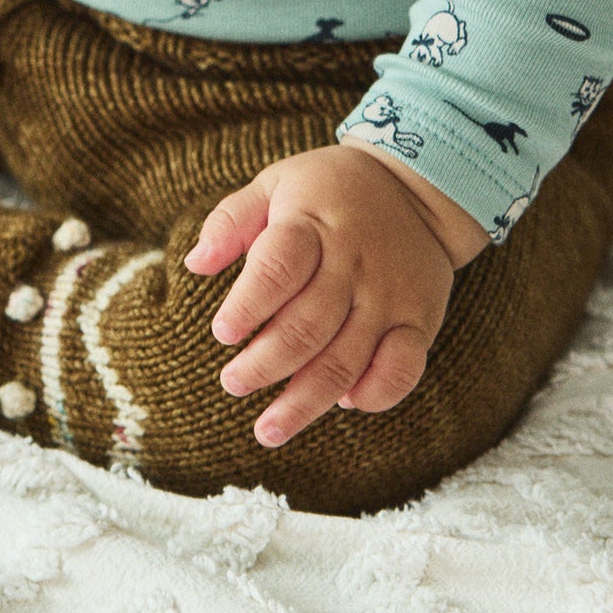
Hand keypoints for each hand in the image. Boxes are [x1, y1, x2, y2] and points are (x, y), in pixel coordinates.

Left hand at [183, 143, 487, 448]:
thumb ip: (230, 221)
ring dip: (304, 401)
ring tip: (267, 429)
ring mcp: (390, 296)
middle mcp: (353, 264)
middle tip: (232, 382)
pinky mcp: (419, 321)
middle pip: (308, 326)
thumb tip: (194, 264)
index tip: (223, 333)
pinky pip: (401, 369)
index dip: (249, 304)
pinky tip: (342, 405)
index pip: (279, 268)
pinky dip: (373, 395)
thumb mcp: (275, 183)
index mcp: (312, 224)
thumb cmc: (328, 191)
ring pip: (346, 360)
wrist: (415, 187)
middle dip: (265, 364)